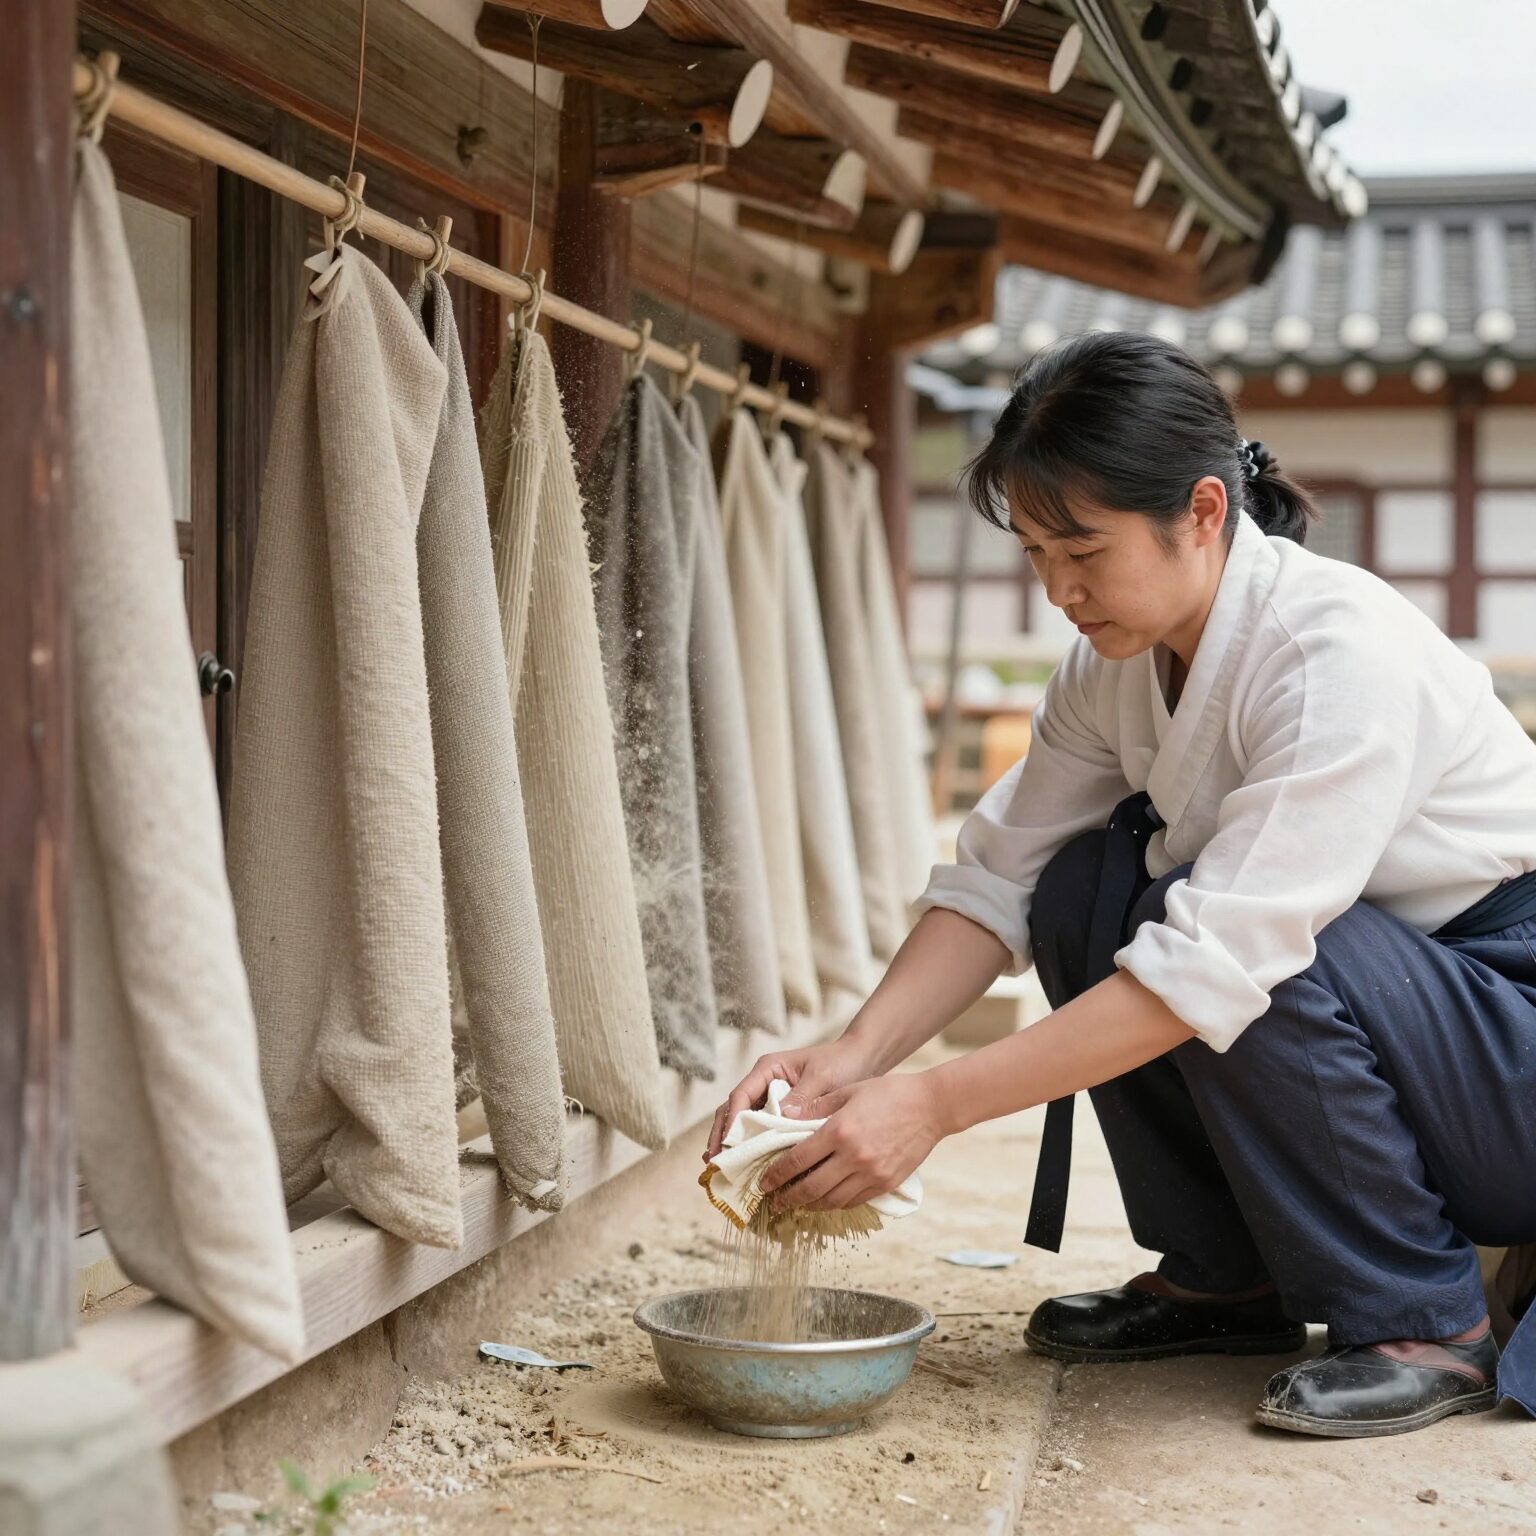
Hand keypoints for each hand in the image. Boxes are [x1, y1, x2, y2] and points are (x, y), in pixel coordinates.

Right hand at [703, 1038, 876, 1161]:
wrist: (861, 1061)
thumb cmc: (841, 1062)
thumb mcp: (822, 1076)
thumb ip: (802, 1094)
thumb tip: (782, 1116)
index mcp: (768, 1069)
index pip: (741, 1095)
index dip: (731, 1121)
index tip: (727, 1144)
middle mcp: (763, 1084)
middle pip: (732, 1110)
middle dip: (721, 1136)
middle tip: (713, 1162)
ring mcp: (769, 1100)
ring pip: (742, 1123)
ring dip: (731, 1145)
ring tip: (721, 1168)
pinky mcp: (780, 1115)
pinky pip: (761, 1132)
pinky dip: (751, 1148)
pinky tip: (747, 1167)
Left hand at [757, 1072, 949, 1213]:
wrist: (932, 1106)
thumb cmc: (889, 1093)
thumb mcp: (849, 1091)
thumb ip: (815, 1108)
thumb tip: (784, 1115)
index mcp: (839, 1131)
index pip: (797, 1160)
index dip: (776, 1175)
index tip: (763, 1182)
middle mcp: (853, 1157)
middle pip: (811, 1188)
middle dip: (787, 1198)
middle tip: (774, 1202)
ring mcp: (872, 1174)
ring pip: (832, 1200)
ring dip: (810, 1205)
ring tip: (798, 1204)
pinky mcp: (886, 1184)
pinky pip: (855, 1201)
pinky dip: (837, 1204)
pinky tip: (828, 1200)